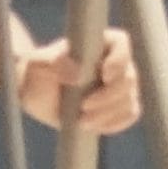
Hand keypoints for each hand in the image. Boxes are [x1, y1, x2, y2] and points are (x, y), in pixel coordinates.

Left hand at [17, 28, 140, 134]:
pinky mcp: (119, 106)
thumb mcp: (37, 66)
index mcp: (99, 43)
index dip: (119, 59)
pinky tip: (93, 125)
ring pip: (129, 99)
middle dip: (108, 96)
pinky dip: (114, 123)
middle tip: (84, 106)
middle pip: (129, 77)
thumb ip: (52, 64)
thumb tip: (77, 73)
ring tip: (81, 121)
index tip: (105, 75)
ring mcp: (120, 85)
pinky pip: (130, 114)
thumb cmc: (37, 74)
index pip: (121, 44)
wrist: (37, 95)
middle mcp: (116, 62)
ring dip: (107, 113)